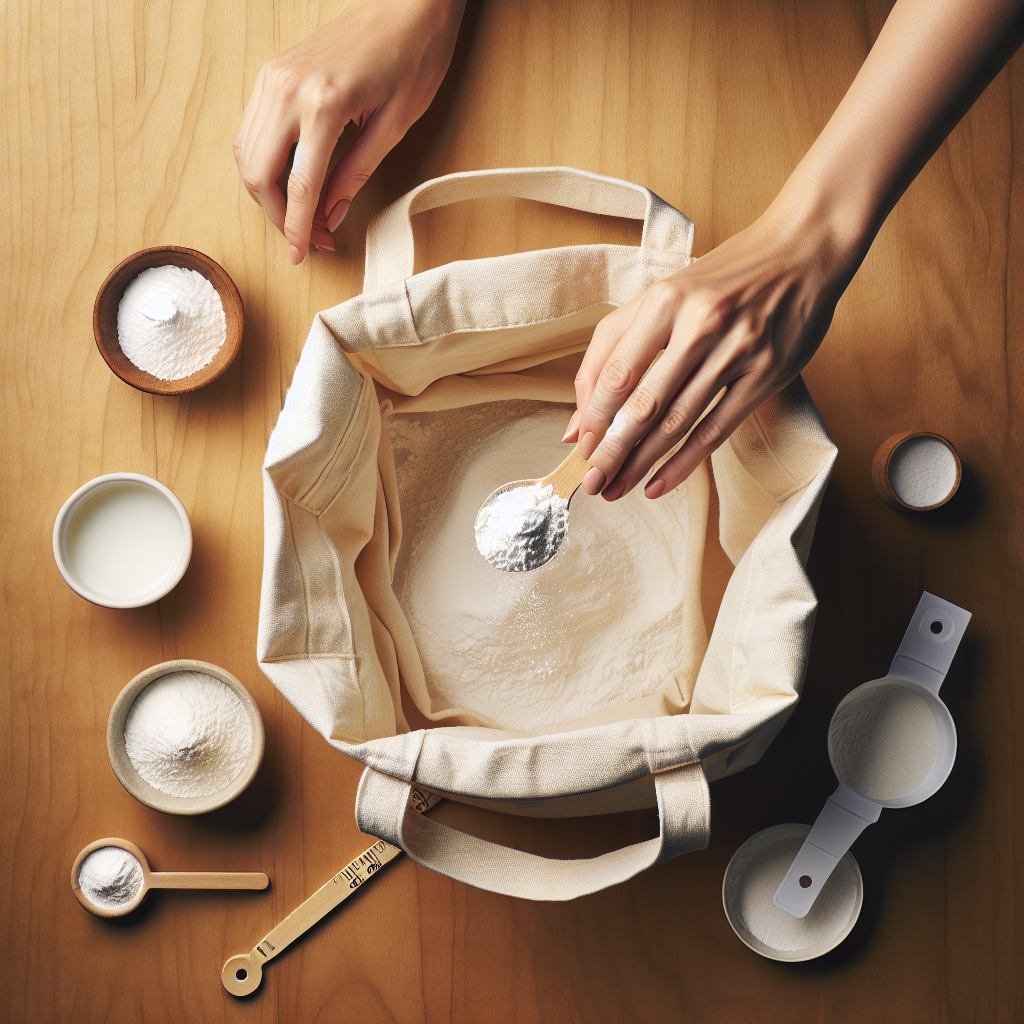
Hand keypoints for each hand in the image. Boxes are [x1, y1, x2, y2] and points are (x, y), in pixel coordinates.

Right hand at [234, 0, 465, 264]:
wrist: (407, 3)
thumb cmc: (412, 57)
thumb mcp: (394, 126)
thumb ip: (357, 174)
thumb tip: (332, 217)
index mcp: (323, 105)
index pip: (299, 186)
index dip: (297, 229)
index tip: (302, 255)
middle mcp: (288, 89)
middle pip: (259, 174)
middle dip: (278, 216)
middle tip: (308, 238)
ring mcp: (274, 77)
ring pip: (246, 154)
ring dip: (267, 193)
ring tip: (301, 214)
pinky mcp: (271, 72)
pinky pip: (250, 130)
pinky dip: (262, 163)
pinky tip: (288, 181)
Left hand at [566, 200, 856, 499]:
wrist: (801, 250)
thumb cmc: (721, 278)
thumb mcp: (662, 296)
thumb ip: (614, 347)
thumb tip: (579, 418)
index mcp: (665, 300)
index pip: (616, 373)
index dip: (594, 418)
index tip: (579, 448)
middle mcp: (700, 324)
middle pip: (643, 404)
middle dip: (612, 451)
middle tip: (592, 482)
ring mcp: (737, 351)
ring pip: (677, 422)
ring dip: (642, 464)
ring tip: (617, 490)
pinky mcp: (766, 375)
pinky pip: (716, 430)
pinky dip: (683, 463)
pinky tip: (658, 485)